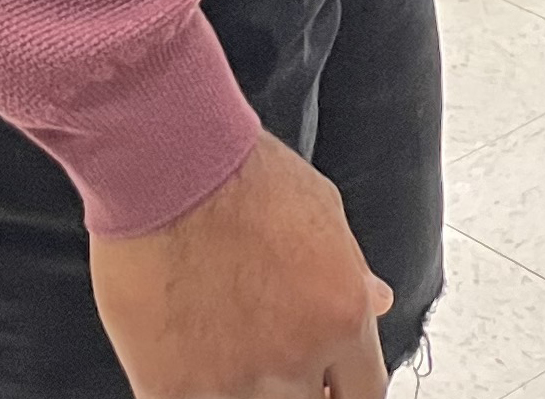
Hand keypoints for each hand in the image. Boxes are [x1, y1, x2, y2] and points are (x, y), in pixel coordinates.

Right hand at [89, 134, 392, 398]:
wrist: (167, 169)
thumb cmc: (242, 177)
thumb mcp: (322, 213)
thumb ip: (351, 269)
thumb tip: (378, 299)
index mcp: (343, 314)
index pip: (366, 392)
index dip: (345, 391)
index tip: (330, 385)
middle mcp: (297, 356)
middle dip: (303, 392)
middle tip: (276, 366)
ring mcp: (234, 380)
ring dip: (249, 392)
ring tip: (230, 358)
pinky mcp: (172, 390)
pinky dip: (198, 392)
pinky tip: (190, 367)